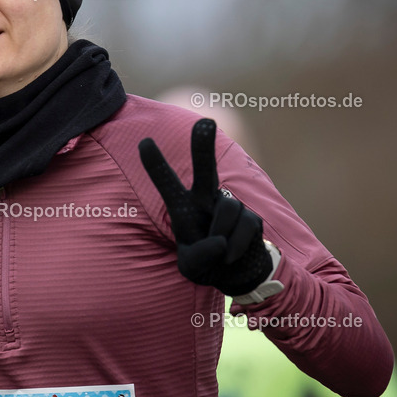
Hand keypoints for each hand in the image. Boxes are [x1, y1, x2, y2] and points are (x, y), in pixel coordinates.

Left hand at [139, 118, 271, 295]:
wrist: (236, 274)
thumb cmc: (207, 264)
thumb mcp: (191, 267)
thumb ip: (200, 256)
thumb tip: (221, 241)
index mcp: (183, 206)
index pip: (167, 184)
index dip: (156, 165)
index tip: (144, 142)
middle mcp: (206, 199)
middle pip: (206, 169)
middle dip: (204, 146)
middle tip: (206, 122)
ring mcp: (231, 206)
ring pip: (227, 212)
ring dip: (221, 238)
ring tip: (218, 254)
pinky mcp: (252, 217)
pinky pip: (243, 229)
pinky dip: (235, 248)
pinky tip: (231, 257)